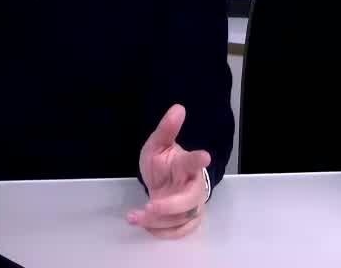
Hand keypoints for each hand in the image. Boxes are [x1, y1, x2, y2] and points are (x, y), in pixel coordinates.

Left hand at [127, 104, 210, 238]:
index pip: (194, 162)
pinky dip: (161, 232)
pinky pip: (179, 232)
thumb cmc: (163, 162)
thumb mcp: (158, 145)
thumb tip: (177, 108)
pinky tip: (145, 225)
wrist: (166, 182)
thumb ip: (166, 130)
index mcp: (186, 165)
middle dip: (169, 206)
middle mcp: (194, 186)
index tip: (204, 156)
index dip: (199, 159)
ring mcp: (193, 206)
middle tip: (149, 206)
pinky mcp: (189, 220)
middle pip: (189, 200)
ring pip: (181, 219)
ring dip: (157, 221)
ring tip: (135, 216)